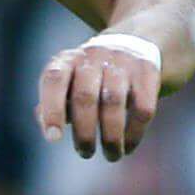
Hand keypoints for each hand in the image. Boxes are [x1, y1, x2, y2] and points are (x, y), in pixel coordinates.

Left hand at [36, 35, 162, 161]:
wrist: (139, 39)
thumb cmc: (94, 74)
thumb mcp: (70, 80)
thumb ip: (53, 102)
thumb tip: (46, 125)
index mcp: (68, 60)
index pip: (54, 80)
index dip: (51, 110)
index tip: (53, 139)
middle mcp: (94, 56)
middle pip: (84, 97)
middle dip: (84, 132)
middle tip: (85, 152)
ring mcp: (122, 62)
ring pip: (113, 103)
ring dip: (111, 137)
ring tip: (111, 155)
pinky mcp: (148, 72)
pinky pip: (142, 108)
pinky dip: (135, 133)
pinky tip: (129, 146)